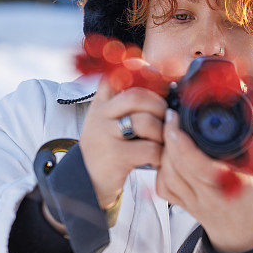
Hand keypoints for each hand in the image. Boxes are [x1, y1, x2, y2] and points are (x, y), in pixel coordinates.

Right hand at [79, 77, 167, 208]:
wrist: (86, 183)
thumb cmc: (107, 150)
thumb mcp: (109, 122)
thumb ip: (126, 104)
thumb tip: (163, 86)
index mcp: (101, 103)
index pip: (115, 75)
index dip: (139, 69)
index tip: (157, 75)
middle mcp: (100, 115)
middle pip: (136, 96)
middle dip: (159, 105)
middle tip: (166, 117)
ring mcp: (105, 135)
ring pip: (145, 121)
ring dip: (162, 132)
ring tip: (162, 142)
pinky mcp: (115, 156)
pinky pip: (150, 149)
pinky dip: (160, 155)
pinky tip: (157, 160)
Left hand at [156, 109, 252, 252]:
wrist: (243, 233)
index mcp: (227, 187)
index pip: (196, 164)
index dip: (181, 140)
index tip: (176, 118)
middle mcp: (205, 196)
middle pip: (176, 166)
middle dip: (168, 138)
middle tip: (171, 117)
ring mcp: (191, 202)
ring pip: (166, 176)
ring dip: (164, 153)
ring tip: (170, 134)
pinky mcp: (182, 204)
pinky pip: (163, 187)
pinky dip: (160, 170)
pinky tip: (167, 157)